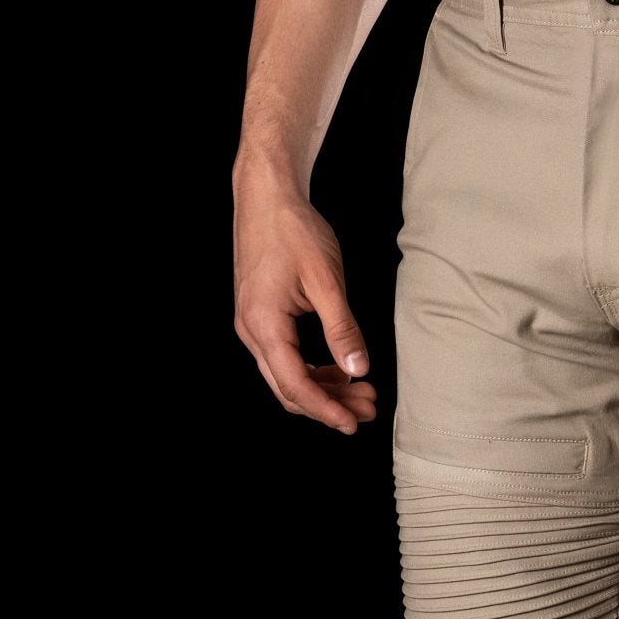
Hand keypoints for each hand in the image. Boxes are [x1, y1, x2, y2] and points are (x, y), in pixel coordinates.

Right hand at [233, 183, 379, 432]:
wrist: (266, 195)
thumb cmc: (293, 228)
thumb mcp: (326, 279)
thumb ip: (342, 328)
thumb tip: (357, 369)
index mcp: (264, 324)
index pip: (294, 384)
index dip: (326, 409)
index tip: (353, 424)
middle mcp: (251, 330)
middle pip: (288, 388)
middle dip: (329, 405)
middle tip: (367, 410)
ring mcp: (252, 325)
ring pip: (286, 376)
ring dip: (323, 389)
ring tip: (361, 392)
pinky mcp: (260, 318)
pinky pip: (284, 358)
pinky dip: (312, 371)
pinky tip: (339, 371)